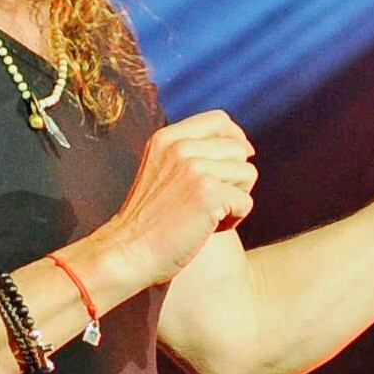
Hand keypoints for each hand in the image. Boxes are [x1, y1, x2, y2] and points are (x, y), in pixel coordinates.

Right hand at [83, 109, 255, 291]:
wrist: (127, 252)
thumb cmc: (148, 221)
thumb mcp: (161, 172)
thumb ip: (189, 154)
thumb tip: (243, 148)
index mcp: (167, 138)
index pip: (219, 120)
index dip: (235, 139)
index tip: (238, 160)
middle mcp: (181, 147)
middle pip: (239, 149)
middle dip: (234, 177)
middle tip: (210, 203)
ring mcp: (195, 169)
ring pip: (247, 173)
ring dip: (235, 198)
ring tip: (208, 215)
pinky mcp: (208, 194)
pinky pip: (245, 202)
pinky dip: (233, 220)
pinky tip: (208, 228)